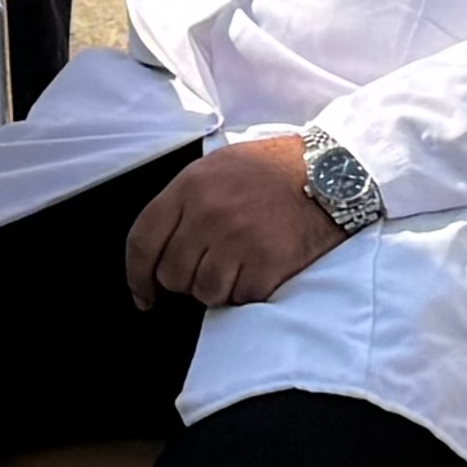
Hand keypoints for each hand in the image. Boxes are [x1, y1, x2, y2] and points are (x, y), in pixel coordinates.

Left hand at [121, 133, 345, 311]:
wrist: (330, 171)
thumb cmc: (270, 169)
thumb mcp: (215, 167)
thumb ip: (184, 202)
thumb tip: (159, 250)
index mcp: (189, 187)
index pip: (143, 242)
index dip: (137, 277)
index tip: (143, 295)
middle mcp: (208, 215)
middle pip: (172, 274)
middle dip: (185, 279)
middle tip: (210, 265)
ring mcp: (238, 241)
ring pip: (204, 292)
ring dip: (217, 289)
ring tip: (238, 265)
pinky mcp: (267, 264)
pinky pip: (240, 299)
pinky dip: (247, 292)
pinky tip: (260, 269)